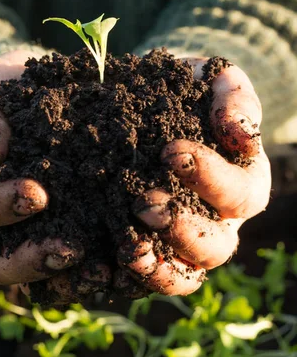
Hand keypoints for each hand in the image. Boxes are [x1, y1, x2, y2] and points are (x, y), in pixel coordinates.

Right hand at [0, 50, 82, 287]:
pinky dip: (98, 267)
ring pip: (39, 274)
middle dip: (33, 259)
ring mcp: (29, 232)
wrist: (40, 91)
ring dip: (70, 277)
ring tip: (104, 269)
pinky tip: (125, 261)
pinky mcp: (67, 231)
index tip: (36, 194)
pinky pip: (76, 265)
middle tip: (71, 248)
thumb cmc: (5, 89)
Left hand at [117, 58, 270, 297]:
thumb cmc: (191, 91)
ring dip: (159, 262)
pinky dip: (135, 274)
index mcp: (244, 183)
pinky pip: (153, 276)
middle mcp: (222, 220)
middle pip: (216, 245)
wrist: (153, 104)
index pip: (239, 192)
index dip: (209, 177)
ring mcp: (190, 240)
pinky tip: (110, 259)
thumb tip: (239, 134)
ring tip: (127, 245)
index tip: (170, 151)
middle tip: (142, 202)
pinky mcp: (157, 248)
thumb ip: (234, 96)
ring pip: (187, 271)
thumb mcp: (215, 79)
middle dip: (181, 227)